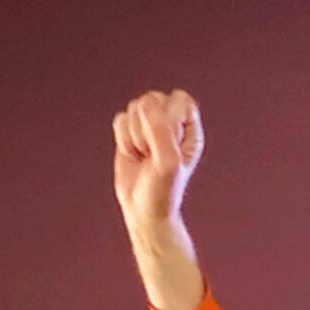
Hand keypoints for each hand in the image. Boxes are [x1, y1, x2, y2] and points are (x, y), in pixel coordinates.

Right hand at [113, 89, 203, 231]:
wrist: (143, 211)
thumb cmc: (162, 191)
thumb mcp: (167, 163)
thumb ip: (160, 131)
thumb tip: (145, 103)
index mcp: (189, 127)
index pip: (180, 99)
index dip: (169, 116)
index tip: (167, 141)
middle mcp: (171, 122)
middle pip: (153, 99)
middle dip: (147, 128)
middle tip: (152, 154)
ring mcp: (149, 124)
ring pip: (134, 108)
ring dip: (134, 136)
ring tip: (144, 157)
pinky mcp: (130, 131)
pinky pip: (120, 120)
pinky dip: (123, 140)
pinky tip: (133, 156)